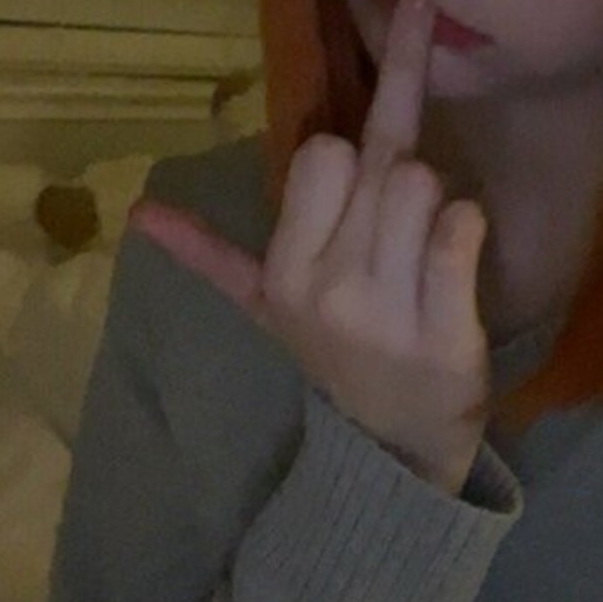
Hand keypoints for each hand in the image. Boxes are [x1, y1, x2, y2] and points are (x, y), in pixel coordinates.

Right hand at [128, 0, 490, 496]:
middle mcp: (330, 288)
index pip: (321, 154)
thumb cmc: (336, 356)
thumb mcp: (265, 307)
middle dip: (401, 167)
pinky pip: (458, 235)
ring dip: (437, 195)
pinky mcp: (446, 332)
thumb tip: (137, 211)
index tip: (364, 171)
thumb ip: (208, 252)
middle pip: (379, 159)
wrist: (395, 448)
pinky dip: (465, 222)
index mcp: (285, 273)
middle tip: (405, 210)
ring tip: (430, 235)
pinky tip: (462, 234)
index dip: (349, 152)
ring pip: (420, 183)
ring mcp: (387, 313)